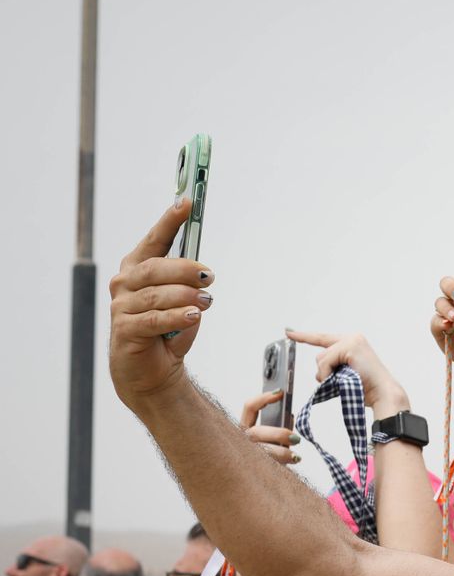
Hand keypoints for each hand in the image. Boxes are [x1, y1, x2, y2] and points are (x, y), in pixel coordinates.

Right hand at [107, 200, 213, 407]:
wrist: (152, 372)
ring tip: (207, 300)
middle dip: (185, 269)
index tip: (186, 203)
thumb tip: (202, 274)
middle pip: (155, 268)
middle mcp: (125, 283)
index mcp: (138, 269)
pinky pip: (154, 319)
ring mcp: (121, 306)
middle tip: (210, 276)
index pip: (154, 240)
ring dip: (185, 296)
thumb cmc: (168, 331)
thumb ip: (187, 283)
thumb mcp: (182, 301)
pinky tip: (193, 315)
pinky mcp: (124, 330)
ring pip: (156, 294)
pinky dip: (177, 316)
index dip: (169, 221)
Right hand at [239, 390, 299, 465]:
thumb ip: (278, 425)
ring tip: (296, 456)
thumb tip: (289, 416)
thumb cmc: (267, 451)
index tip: (280, 393)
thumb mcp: (273, 435)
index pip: (249, 407)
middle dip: (278, 434)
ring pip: (263, 453)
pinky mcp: (253, 469)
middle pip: (257, 432)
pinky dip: (283, 463)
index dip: (264, 398)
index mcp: (244, 428)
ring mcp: (246, 455)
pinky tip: (294, 460)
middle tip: (295, 438)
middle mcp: (242, 440)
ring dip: (282, 453)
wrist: (254, 476)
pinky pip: (269, 466)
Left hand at [288, 330, 409, 416]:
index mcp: (352, 343)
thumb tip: (319, 373)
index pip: (323, 338)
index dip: (305, 336)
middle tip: (338, 380)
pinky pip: (326, 361)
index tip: (289, 332)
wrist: (382, 392)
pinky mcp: (349, 347)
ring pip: (322, 358)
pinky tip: (341, 378)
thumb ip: (333, 366)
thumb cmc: (367, 387)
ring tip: (344, 380)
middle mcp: (352, 338)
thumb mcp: (346, 374)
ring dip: (327, 374)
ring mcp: (351, 341)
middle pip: (321, 353)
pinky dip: (328, 373)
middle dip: (324, 370)